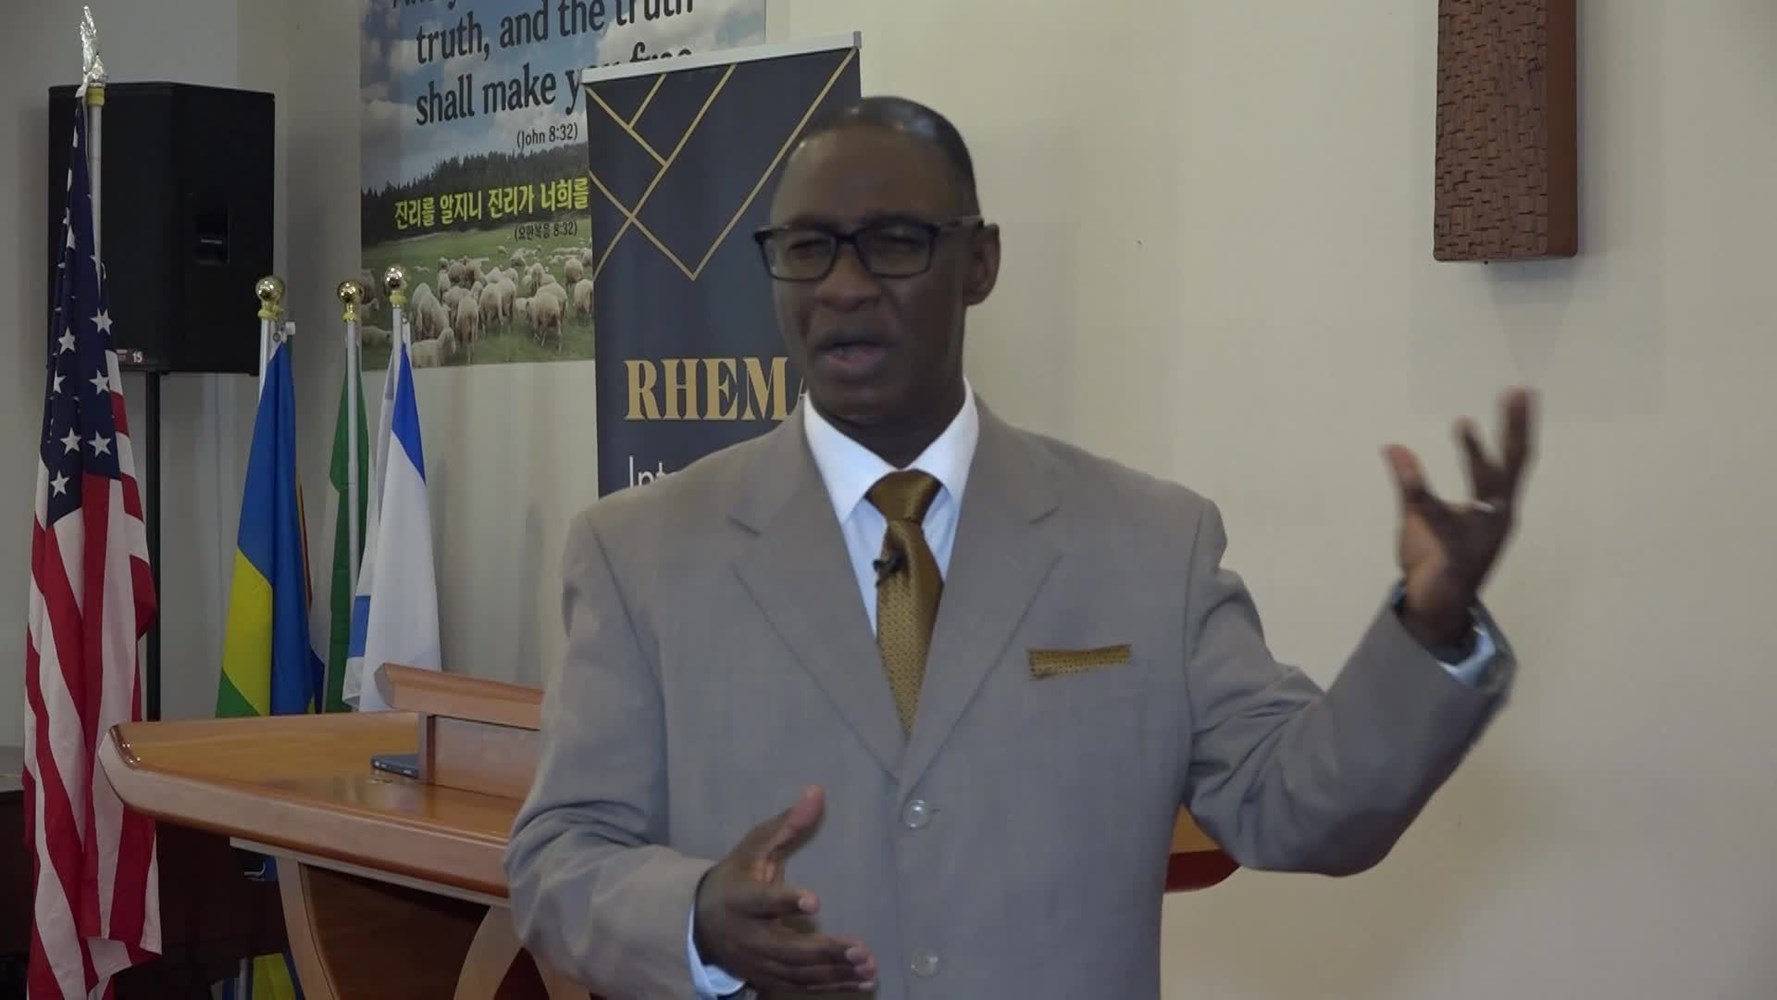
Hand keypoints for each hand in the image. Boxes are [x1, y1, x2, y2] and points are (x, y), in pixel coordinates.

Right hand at [693, 786, 875, 991]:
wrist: (702, 923)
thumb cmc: (737, 877)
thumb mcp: (754, 846)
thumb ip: (787, 824)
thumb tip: (817, 791)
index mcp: (741, 899)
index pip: (762, 902)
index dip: (786, 903)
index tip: (815, 901)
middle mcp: (748, 936)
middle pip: (786, 949)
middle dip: (824, 951)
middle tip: (859, 948)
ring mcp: (758, 962)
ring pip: (797, 973)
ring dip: (834, 971)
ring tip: (868, 965)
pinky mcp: (768, 978)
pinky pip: (802, 985)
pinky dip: (833, 985)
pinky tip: (862, 980)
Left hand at [1384, 387, 1535, 647]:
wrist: (1436, 609)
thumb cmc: (1436, 560)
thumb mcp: (1422, 515)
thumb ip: (1410, 483)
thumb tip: (1392, 446)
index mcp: (1496, 507)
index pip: (1512, 461)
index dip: (1515, 428)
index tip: (1520, 392)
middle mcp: (1497, 518)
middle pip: (1512, 467)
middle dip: (1515, 430)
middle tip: (1519, 391)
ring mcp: (1482, 537)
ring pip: (1482, 491)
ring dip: (1475, 457)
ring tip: (1464, 422)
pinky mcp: (1456, 554)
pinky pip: (1438, 520)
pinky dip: (1422, 495)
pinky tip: (1405, 462)